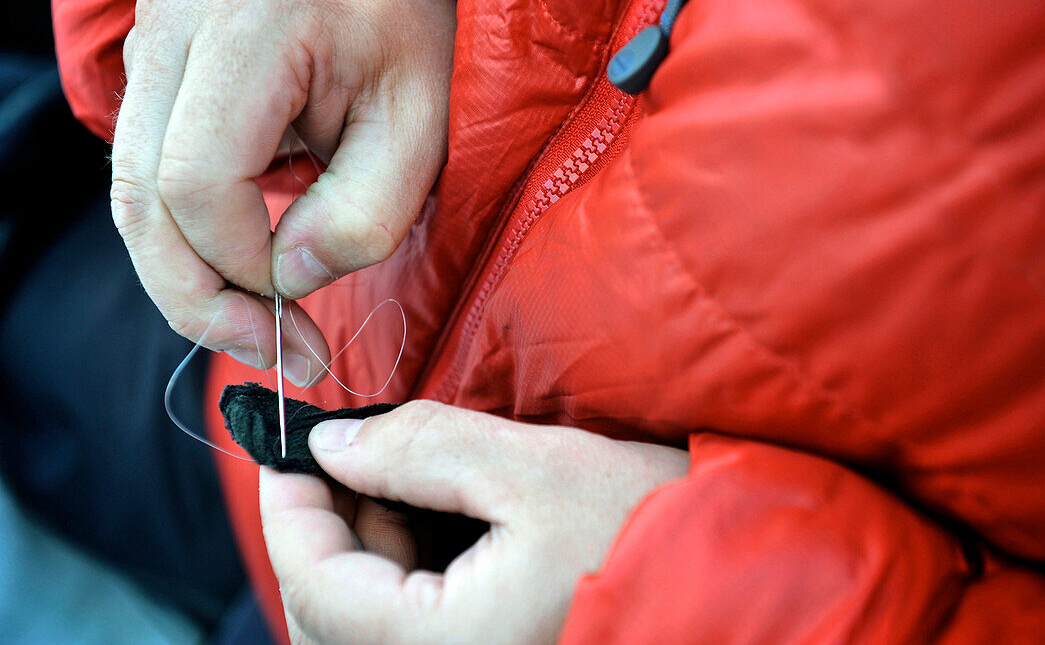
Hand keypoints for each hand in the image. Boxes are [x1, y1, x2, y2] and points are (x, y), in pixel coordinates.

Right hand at [111, 0, 454, 382]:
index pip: (199, 181)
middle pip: (144, 199)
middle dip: (204, 297)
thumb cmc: (414, 52)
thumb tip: (284, 281)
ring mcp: (150, 41)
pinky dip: (188, 244)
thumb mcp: (422, 135)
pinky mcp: (149, 72)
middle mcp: (177, 20)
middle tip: (278, 356)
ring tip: (263, 333)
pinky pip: (144, 182)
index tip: (304, 307)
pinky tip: (242, 280)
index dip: (242, 265)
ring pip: (131, 199)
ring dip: (190, 282)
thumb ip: (363, 217)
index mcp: (253, 22)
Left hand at [260, 401, 689, 643]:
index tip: (288, 441)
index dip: (288, 505)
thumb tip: (331, 442)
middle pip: (330, 608)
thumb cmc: (651, 529)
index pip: (314, 584)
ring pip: (367, 615)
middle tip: (360, 451)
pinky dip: (407, 565)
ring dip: (369, 541)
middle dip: (331, 520)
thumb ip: (423, 450)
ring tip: (416, 479)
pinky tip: (444, 518)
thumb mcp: (535, 470)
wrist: (736, 579)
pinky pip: (411, 621)